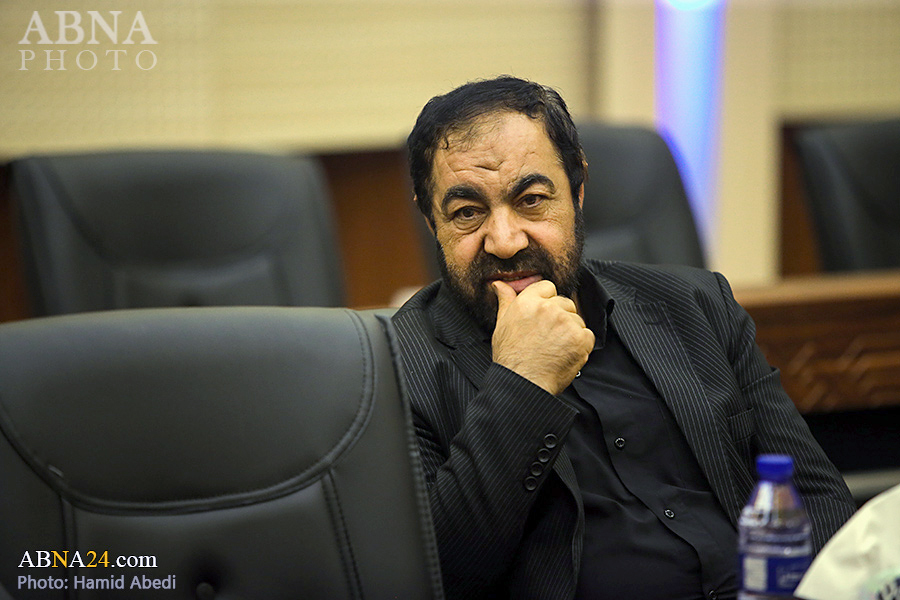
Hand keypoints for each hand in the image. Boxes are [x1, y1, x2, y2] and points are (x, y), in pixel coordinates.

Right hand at [491, 279, 594, 395]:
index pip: (548, 287)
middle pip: (565, 303)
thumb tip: (500, 284)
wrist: (523, 383)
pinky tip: (565, 353)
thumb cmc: (511, 358)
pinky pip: (587, 335)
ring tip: (555, 348)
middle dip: (560, 318)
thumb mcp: (502, 325)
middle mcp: (548, 308)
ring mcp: (566, 322)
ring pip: (577, 320)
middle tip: (548, 336)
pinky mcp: (580, 338)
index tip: (543, 317)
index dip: (547, 302)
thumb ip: (505, 301)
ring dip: (571, 332)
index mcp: (528, 302)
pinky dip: (580, 345)